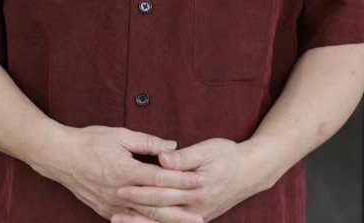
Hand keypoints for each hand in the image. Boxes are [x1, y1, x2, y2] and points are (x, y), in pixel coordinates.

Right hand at [41, 124, 205, 221]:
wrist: (61, 157)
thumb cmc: (91, 141)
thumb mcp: (120, 135)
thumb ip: (148, 142)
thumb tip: (172, 146)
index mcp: (126, 171)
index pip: (160, 177)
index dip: (182, 179)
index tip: (200, 179)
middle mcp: (121, 192)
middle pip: (157, 203)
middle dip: (181, 208)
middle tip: (201, 213)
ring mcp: (113, 205)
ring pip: (146, 216)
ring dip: (168, 220)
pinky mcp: (106, 210)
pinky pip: (131, 220)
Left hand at [111, 137, 272, 222]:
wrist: (251, 172)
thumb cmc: (228, 155)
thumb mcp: (207, 149)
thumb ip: (184, 157)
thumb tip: (163, 156)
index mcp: (195, 188)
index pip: (162, 191)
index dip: (140, 189)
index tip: (120, 185)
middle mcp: (196, 208)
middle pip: (159, 211)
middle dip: (134, 209)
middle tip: (112, 205)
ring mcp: (197, 216)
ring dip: (141, 222)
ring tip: (118, 220)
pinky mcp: (198, 217)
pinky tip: (140, 222)